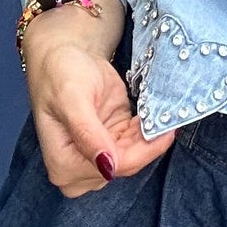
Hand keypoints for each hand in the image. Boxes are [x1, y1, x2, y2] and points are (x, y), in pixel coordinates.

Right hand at [22, 0, 174, 195]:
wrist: (63, 56)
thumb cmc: (60, 73)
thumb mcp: (72, 99)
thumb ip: (87, 134)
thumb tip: (107, 167)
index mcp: (63, 164)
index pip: (114, 168)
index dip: (143, 152)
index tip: (165, 132)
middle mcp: (77, 170)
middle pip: (126, 165)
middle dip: (148, 144)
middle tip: (167, 119)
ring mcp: (96, 158)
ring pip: (135, 156)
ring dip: (150, 137)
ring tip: (163, 115)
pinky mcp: (111, 144)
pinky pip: (136, 145)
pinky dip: (148, 132)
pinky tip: (154, 116)